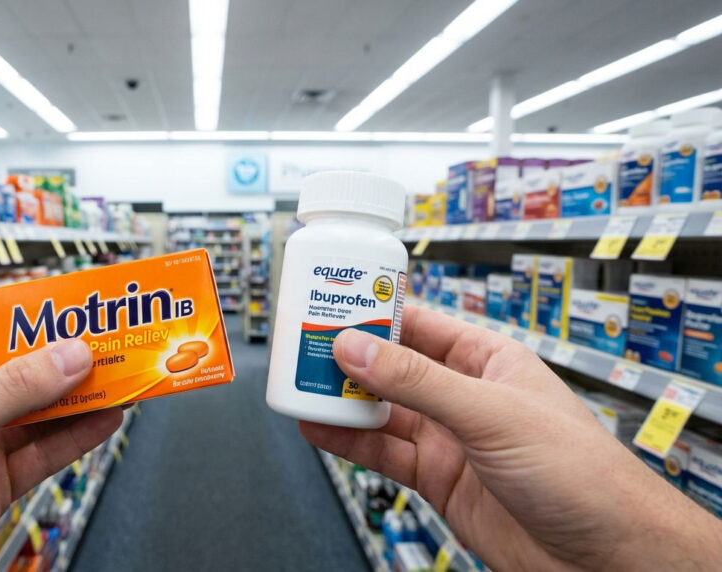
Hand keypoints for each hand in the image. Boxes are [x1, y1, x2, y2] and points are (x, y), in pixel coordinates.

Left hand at [0, 310, 121, 570]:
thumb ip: (7, 392)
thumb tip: (64, 356)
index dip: (18, 317)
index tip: (62, 306)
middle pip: (13, 374)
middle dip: (58, 358)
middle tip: (104, 340)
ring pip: (34, 416)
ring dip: (76, 399)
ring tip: (118, 377)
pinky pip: (41, 457)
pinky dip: (75, 439)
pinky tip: (103, 422)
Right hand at [301, 305, 721, 569]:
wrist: (604, 556)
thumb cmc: (581, 473)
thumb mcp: (491, 413)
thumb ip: (419, 382)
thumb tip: (356, 349)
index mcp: (489, 362)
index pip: (421, 325)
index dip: (375, 313)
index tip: (331, 301)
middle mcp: (465, 397)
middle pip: (393, 368)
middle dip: (349, 358)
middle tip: (303, 346)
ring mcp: (450, 439)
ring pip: (382, 411)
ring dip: (342, 401)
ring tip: (300, 387)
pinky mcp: (438, 480)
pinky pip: (383, 453)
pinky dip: (349, 442)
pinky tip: (320, 430)